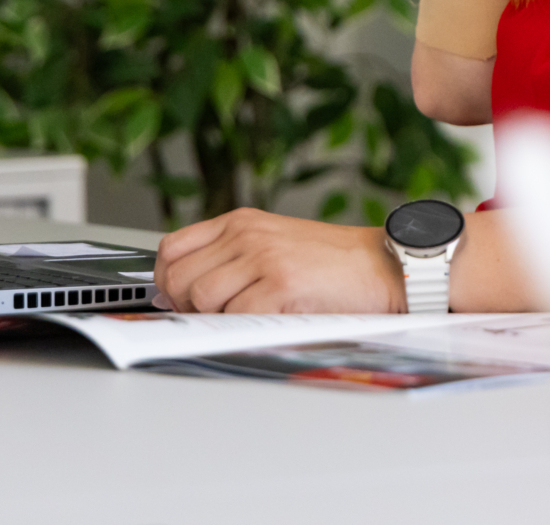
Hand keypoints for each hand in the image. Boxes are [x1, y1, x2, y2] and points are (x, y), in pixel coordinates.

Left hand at [153, 209, 403, 313]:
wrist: (383, 265)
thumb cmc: (332, 262)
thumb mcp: (274, 242)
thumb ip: (230, 257)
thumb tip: (180, 293)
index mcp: (241, 221)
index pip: (171, 248)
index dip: (166, 281)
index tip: (179, 299)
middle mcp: (247, 234)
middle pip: (177, 277)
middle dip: (185, 306)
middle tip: (213, 315)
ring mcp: (263, 257)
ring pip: (199, 298)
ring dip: (216, 318)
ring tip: (247, 316)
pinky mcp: (281, 284)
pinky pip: (234, 316)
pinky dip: (243, 327)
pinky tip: (267, 320)